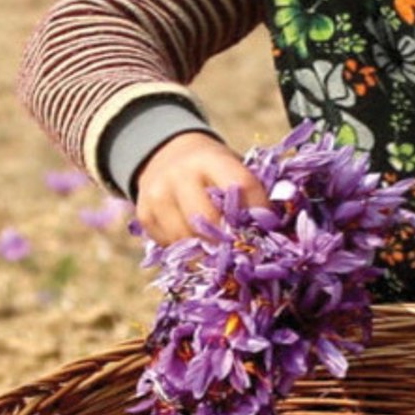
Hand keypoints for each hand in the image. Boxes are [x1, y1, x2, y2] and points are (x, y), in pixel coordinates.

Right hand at [132, 132, 266, 245]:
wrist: (167, 155)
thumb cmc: (213, 169)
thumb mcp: (232, 166)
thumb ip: (250, 193)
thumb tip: (271, 230)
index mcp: (209, 158)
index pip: (240, 186)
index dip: (258, 210)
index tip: (270, 226)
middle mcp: (179, 175)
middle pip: (207, 219)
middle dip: (229, 241)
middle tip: (244, 253)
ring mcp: (157, 196)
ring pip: (186, 239)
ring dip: (208, 253)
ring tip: (224, 258)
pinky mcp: (144, 216)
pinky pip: (170, 246)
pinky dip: (188, 252)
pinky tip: (199, 247)